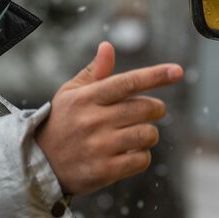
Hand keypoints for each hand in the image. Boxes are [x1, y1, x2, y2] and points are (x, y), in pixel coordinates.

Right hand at [37, 42, 182, 195]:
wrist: (40, 164)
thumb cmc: (62, 122)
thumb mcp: (70, 94)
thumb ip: (94, 73)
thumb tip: (108, 46)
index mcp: (86, 98)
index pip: (128, 82)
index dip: (155, 76)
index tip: (177, 71)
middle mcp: (93, 120)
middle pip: (144, 109)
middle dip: (156, 109)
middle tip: (152, 111)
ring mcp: (99, 147)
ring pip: (147, 134)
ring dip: (149, 134)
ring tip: (138, 134)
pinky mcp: (104, 170)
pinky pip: (141, 160)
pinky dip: (142, 156)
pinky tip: (129, 153)